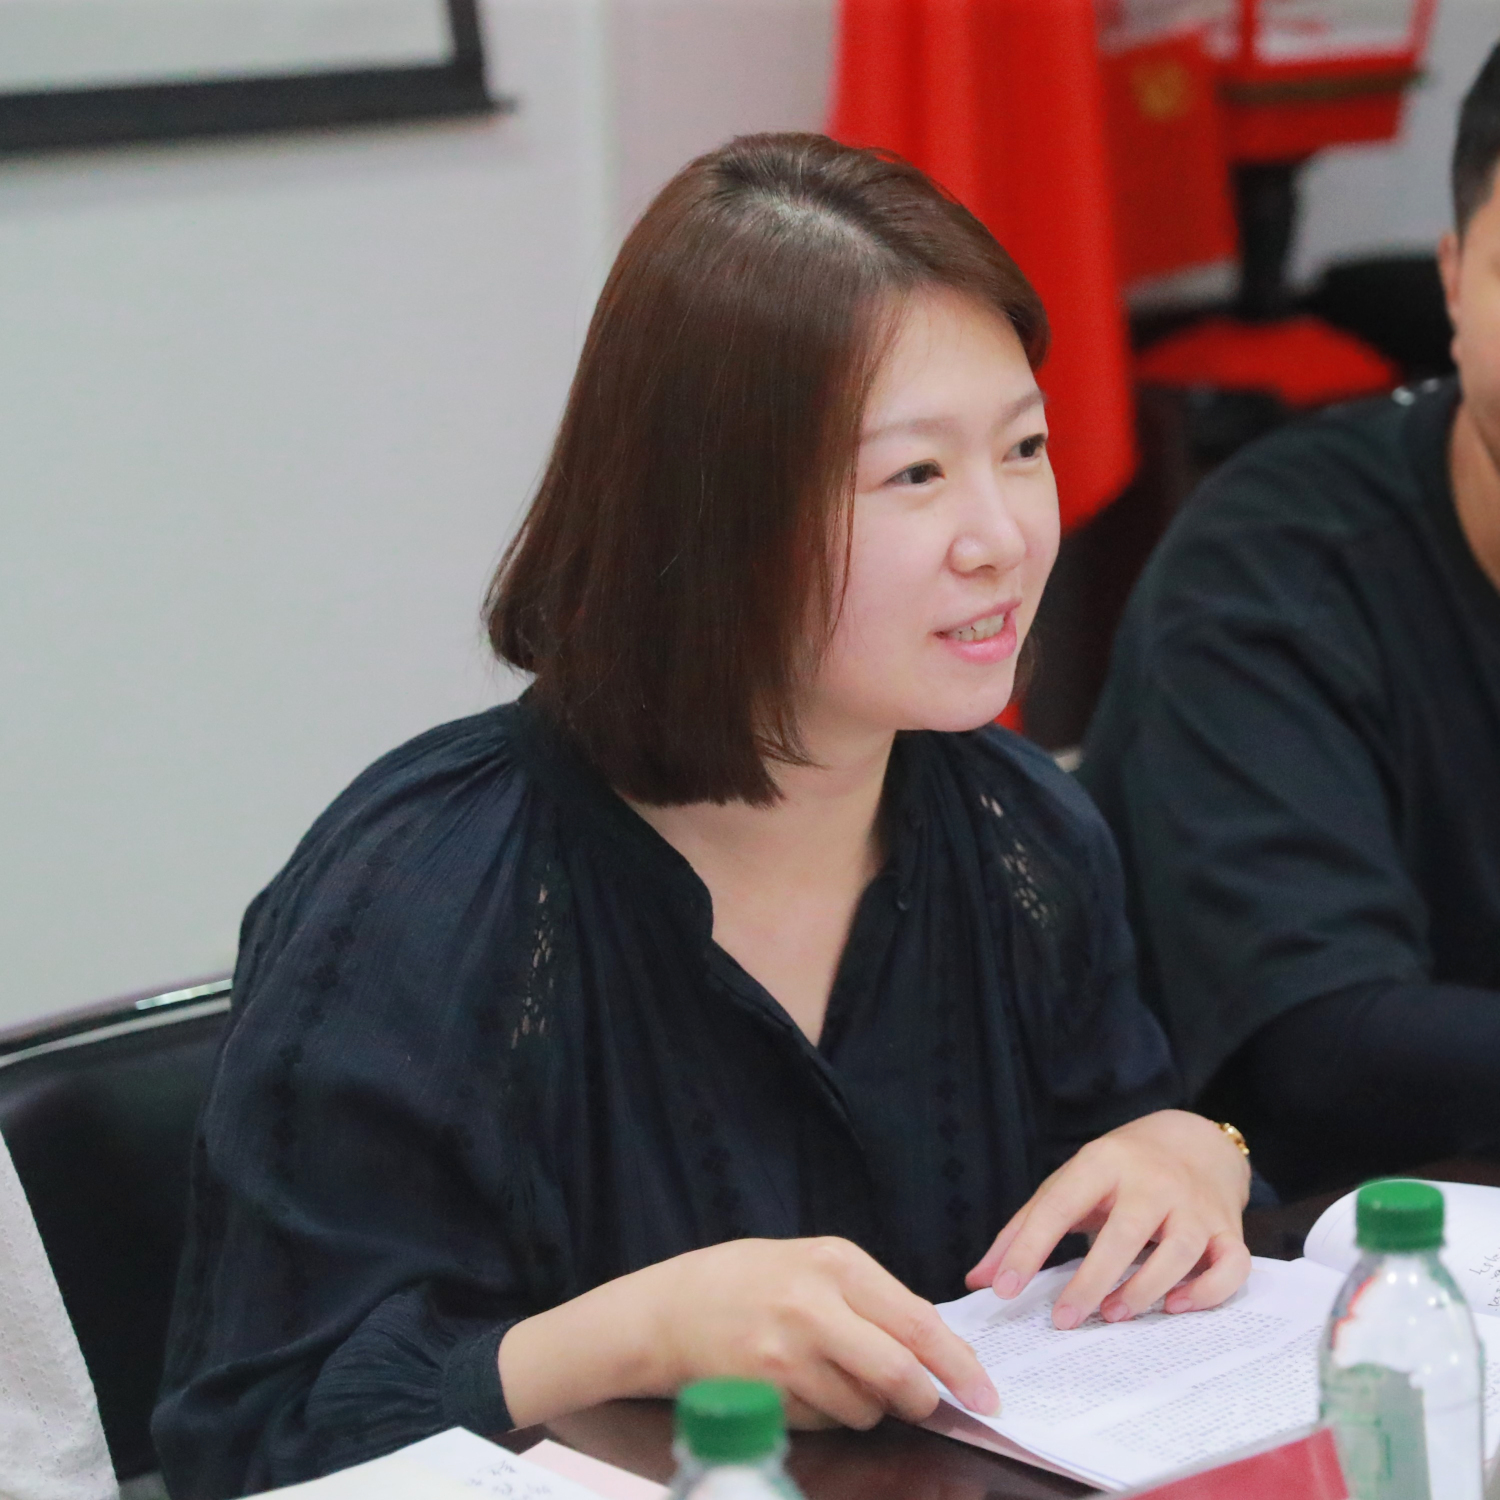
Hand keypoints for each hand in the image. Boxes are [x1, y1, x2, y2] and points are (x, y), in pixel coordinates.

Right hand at [643, 1237, 996, 1427]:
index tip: (985, 1392)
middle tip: (926, 1404)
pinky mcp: (766, 1397)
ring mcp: (787, 1356)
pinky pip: (826, 1423)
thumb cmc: (742, 1281)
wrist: (664, 1312)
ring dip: (869, 1408)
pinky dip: (829, 1416)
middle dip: (924, 1399)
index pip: (918, 1322)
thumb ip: (869, 1298)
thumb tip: (932, 1346)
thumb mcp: (809, 1263)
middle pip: (901, 1374)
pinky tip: (799, 1387)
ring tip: (833, 1376)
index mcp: (834, 1263)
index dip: (960, 1365)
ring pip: (865, 1408)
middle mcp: (814, 1306)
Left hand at [966, 1110, 1250, 1329]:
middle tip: (1063, 1319)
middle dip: (1092, 1280)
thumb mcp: (1069, 1184)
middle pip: (1125, 1232)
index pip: (1060, 1204)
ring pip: (1180, 1251)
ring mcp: (1195, 1205)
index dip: (1029, 1248)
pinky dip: (1207, 1292)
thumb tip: (980, 1280)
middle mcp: (1153, 1181)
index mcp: (1103, 1163)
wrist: (1194, 1142)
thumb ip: (1024, 1230)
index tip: (1004, 1290)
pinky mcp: (1229, 1230)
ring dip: (1144, 1289)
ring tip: (1112, 1315)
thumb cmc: (1118, 1173)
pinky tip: (1174, 1307)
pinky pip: (1231, 1266)